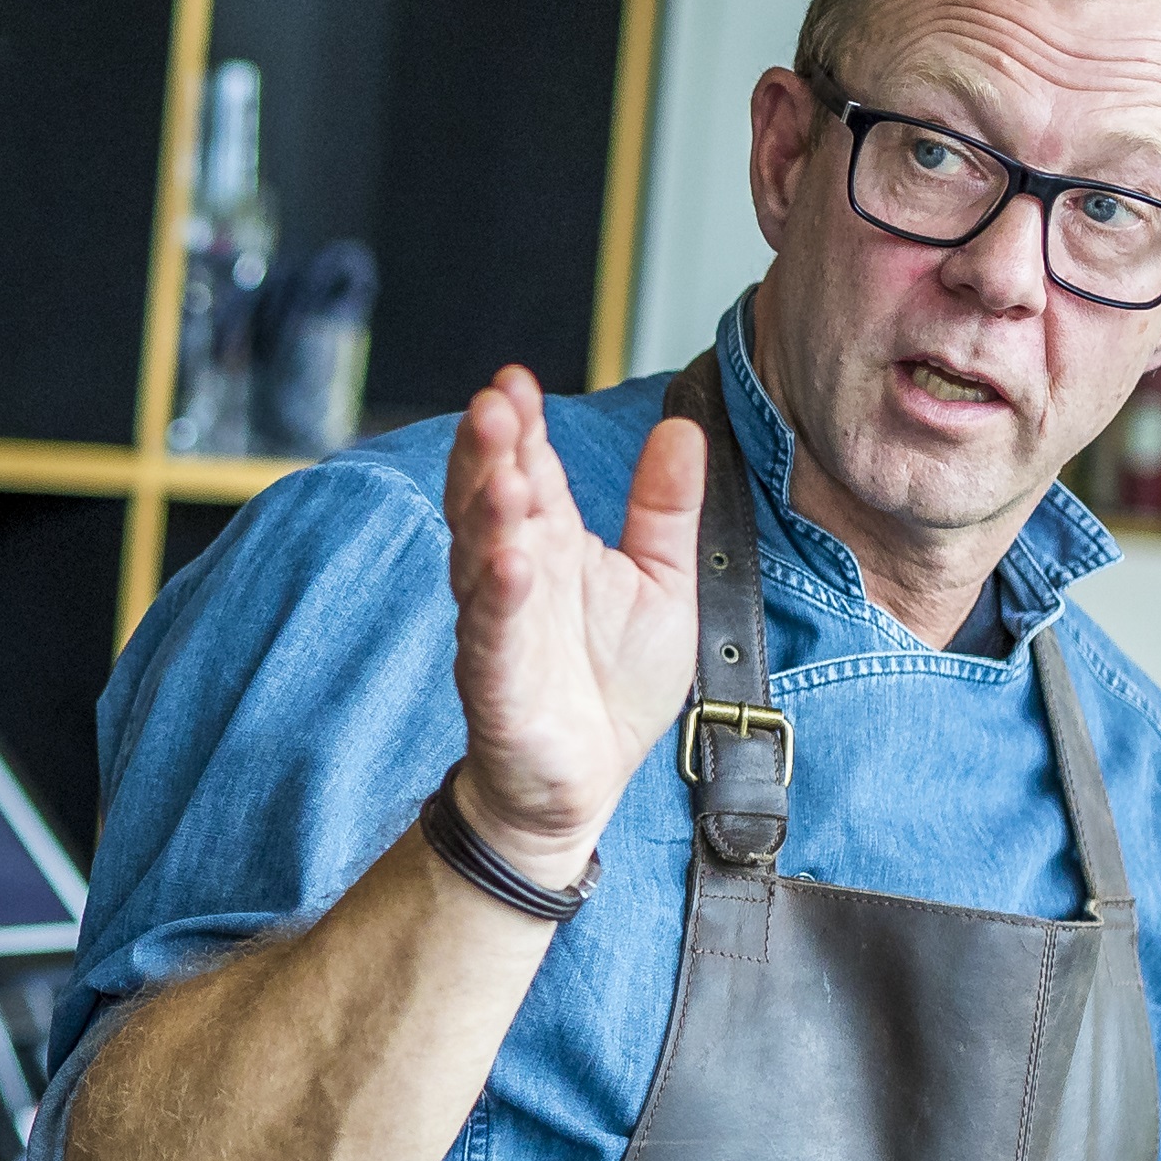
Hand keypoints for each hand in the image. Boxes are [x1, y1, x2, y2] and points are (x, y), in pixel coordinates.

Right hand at [439, 370, 711, 879]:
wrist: (587, 781)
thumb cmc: (616, 681)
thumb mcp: (662, 581)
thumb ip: (666, 508)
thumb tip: (681, 427)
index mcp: (551, 541)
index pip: (529, 468)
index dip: (520, 425)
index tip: (515, 380)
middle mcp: (514, 572)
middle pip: (490, 498)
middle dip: (489, 451)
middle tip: (496, 402)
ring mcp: (498, 624)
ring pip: (479, 557)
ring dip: (488, 513)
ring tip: (506, 472)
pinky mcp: (496, 681)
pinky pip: (491, 632)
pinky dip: (498, 597)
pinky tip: (510, 561)